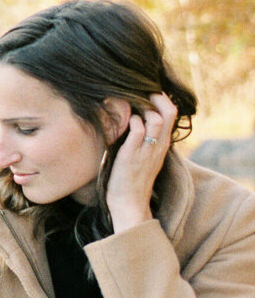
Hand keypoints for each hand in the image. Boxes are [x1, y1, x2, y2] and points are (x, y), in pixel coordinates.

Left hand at [105, 92, 177, 232]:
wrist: (129, 205)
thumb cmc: (132, 180)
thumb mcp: (144, 157)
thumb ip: (144, 140)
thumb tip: (136, 121)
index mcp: (162, 145)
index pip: (172, 114)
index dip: (162, 99)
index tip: (148, 93)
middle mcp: (158, 146)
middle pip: (170, 112)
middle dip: (158, 97)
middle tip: (142, 92)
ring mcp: (146, 151)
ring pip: (157, 120)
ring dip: (144, 108)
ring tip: (131, 107)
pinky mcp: (131, 156)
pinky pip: (138, 132)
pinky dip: (133, 122)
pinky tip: (126, 122)